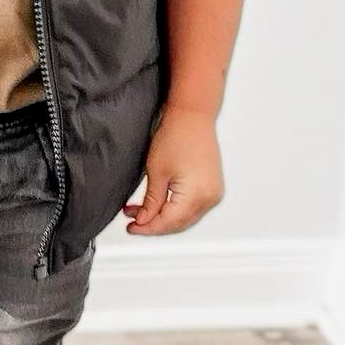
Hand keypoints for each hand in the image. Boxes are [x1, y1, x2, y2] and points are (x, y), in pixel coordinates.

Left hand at [122, 106, 223, 234]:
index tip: (131, 227)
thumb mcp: (156, 172)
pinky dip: (174, 208)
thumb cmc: (176, 136)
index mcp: (196, 196)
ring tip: (139, 210)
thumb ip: (151, 202)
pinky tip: (157, 204)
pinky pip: (192, 207)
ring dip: (163, 216)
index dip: (147, 228)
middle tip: (132, 221)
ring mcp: (214, 193)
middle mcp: (210, 198)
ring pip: (185, 217)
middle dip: (153, 224)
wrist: (193, 116)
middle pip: (178, 224)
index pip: (168, 222)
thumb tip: (144, 220)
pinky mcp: (212, 188)